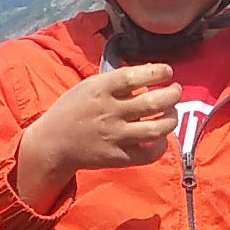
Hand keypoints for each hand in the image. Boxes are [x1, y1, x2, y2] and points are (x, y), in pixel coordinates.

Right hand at [14, 62, 177, 208]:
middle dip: (172, 95)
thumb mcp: (89, 86)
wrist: (53, 143)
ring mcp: (115, 136)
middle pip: (152, 103)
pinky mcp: (118, 157)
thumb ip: (116, 81)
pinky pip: (148, 154)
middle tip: (176, 91)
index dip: (156, 72)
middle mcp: (110, 112)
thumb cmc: (73, 109)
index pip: (133, 77)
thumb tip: (148, 74)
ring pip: (156, 129)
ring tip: (171, 113)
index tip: (168, 71)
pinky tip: (161, 138)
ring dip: (171, 119)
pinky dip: (161, 146)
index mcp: (100, 90)